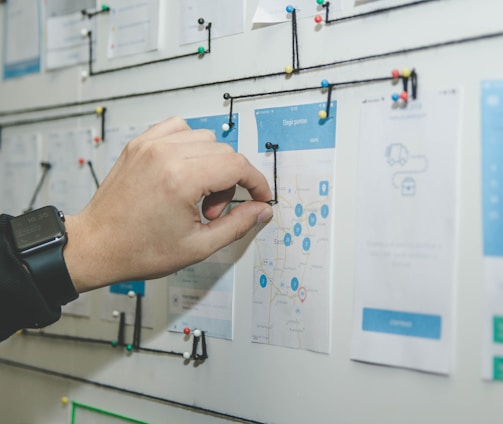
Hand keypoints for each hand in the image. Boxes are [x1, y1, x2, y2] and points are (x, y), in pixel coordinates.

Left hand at [63, 116, 272, 292]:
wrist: (96, 245)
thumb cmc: (138, 249)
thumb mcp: (198, 246)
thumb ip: (237, 225)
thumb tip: (260, 209)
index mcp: (180, 179)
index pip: (238, 166)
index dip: (256, 183)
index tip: (259, 196)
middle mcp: (165, 154)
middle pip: (224, 152)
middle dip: (231, 182)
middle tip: (213, 211)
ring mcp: (149, 145)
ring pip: (205, 138)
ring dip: (211, 164)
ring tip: (196, 194)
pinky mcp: (139, 144)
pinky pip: (178, 128)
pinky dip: (190, 145)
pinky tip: (184, 170)